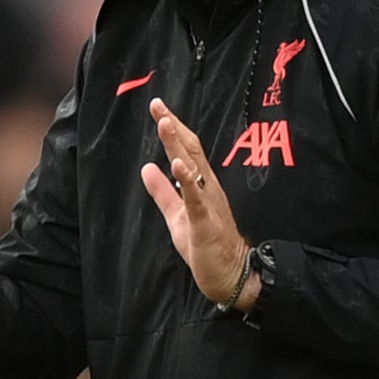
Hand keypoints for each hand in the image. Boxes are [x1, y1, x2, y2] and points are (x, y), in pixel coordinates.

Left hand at [140, 97, 254, 308]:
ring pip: (193, 168)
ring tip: (165, 123)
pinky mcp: (206, 221)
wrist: (231, 273)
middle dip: (174, 127)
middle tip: (159, 105)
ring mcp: (208, 203)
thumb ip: (163, 191)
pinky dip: (187, 180)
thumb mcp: (177, 215)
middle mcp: (208, 188)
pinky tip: (177, 165)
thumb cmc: (206, 245)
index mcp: (201, 185)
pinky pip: (196, 198)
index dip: (173, 129)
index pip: (186, 150)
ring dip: (178, 145)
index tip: (159, 108)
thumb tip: (147, 167)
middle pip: (191, 150)